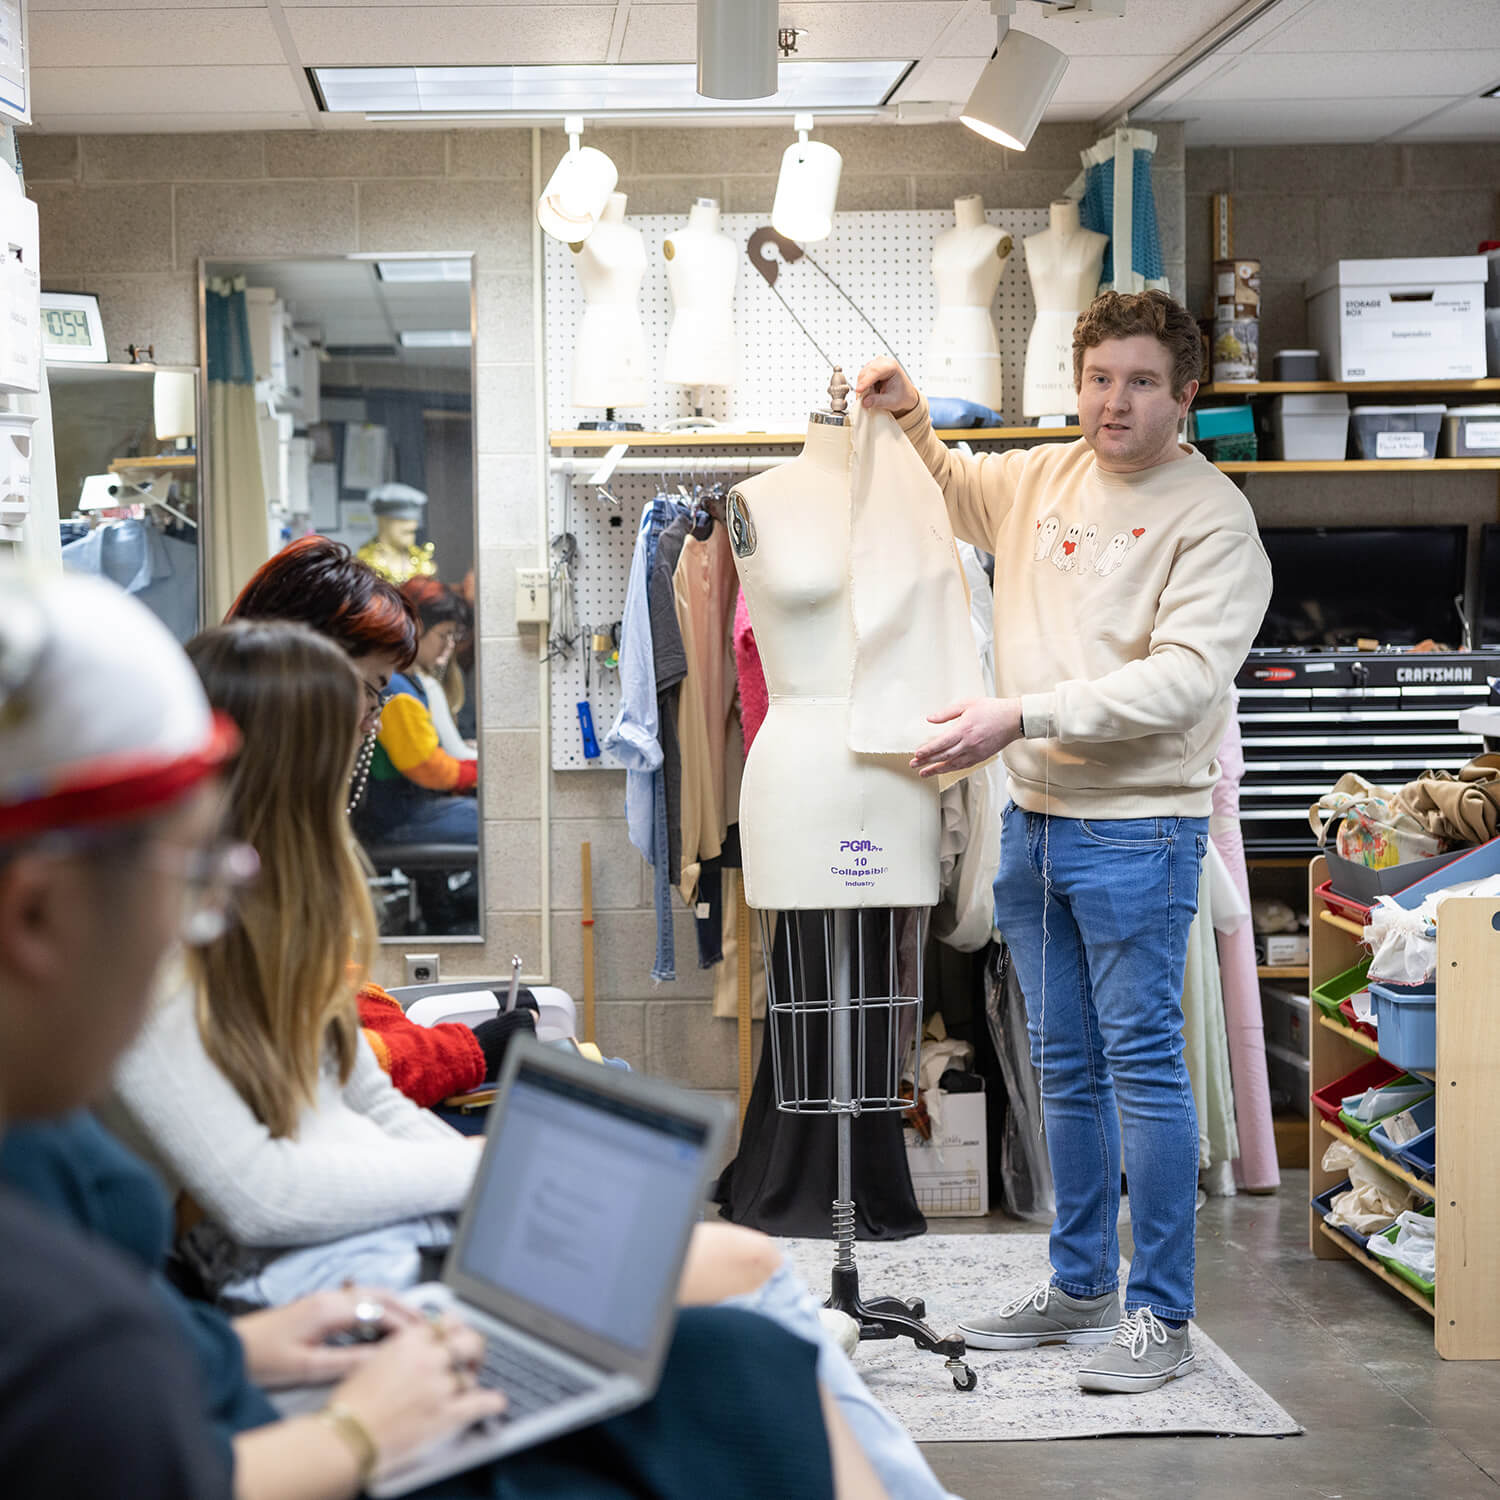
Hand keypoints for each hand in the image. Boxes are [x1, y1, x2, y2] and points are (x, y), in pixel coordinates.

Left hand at [234, 1288, 422, 1389]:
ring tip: (414, 1322)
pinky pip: (358, 1300)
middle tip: (428, 1325)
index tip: (423, 1338)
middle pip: (378, 1294)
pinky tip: (384, 1321)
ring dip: (394, 1305)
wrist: (230, 1349)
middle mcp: (330, 1296)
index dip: (403, 1324)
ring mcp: (324, 1298)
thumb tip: (383, 1358)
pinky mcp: (318, 1305)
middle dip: (406, 1307)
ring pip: (369, 1294)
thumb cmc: (264, 1359)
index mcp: (329, 1308)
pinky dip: (378, 1307)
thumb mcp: (307, 1366)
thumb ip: (347, 1360)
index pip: (378, 1310)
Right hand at [331, 1313, 505, 1472]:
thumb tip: (415, 1350)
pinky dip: (491, 1403)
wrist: (347, 1436)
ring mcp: (440, 1386)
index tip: (457, 1334)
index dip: (454, 1329)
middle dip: (472, 1349)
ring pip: (470, 1375)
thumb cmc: (350, 1405)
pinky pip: (480, 1403)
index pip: (446, 1324)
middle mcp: (429, 1358)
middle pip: (468, 1341)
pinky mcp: (446, 1414)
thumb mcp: (372, 1361)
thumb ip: (400, 1351)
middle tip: (471, 1357)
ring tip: (470, 1385)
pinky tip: (496, 1402)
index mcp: (410, 1342)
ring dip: (471, 1381)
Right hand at [852, 357, 919, 418]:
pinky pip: (862, 378)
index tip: (859, 390)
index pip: (875, 371)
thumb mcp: (892, 402)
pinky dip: (863, 387)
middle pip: (866, 373)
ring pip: (862, 376)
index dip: (866, 381)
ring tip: (872, 397)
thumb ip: (878, 402)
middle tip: (864, 401)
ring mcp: (876, 364)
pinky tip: (871, 392)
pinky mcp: (870, 369)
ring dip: (863, 388)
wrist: (905, 394)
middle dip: (863, 387)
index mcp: (892, 366)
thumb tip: (865, 402)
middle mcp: (883, 362)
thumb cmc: (902, 395)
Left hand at [911, 698, 1022, 776]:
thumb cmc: (992, 709)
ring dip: (937, 769)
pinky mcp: (982, 757)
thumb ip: (947, 713)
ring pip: (953, 764)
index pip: (941, 743)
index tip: (917, 754)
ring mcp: (976, 752)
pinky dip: (951, 769)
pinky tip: (943, 769)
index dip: (927, 750)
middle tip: (914, 765)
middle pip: (944, 756)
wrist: (1014, 719)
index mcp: (964, 729)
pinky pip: (963, 766)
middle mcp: (969, 744)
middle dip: (927, 762)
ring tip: (924, 772)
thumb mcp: (967, 704)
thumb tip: (930, 719)